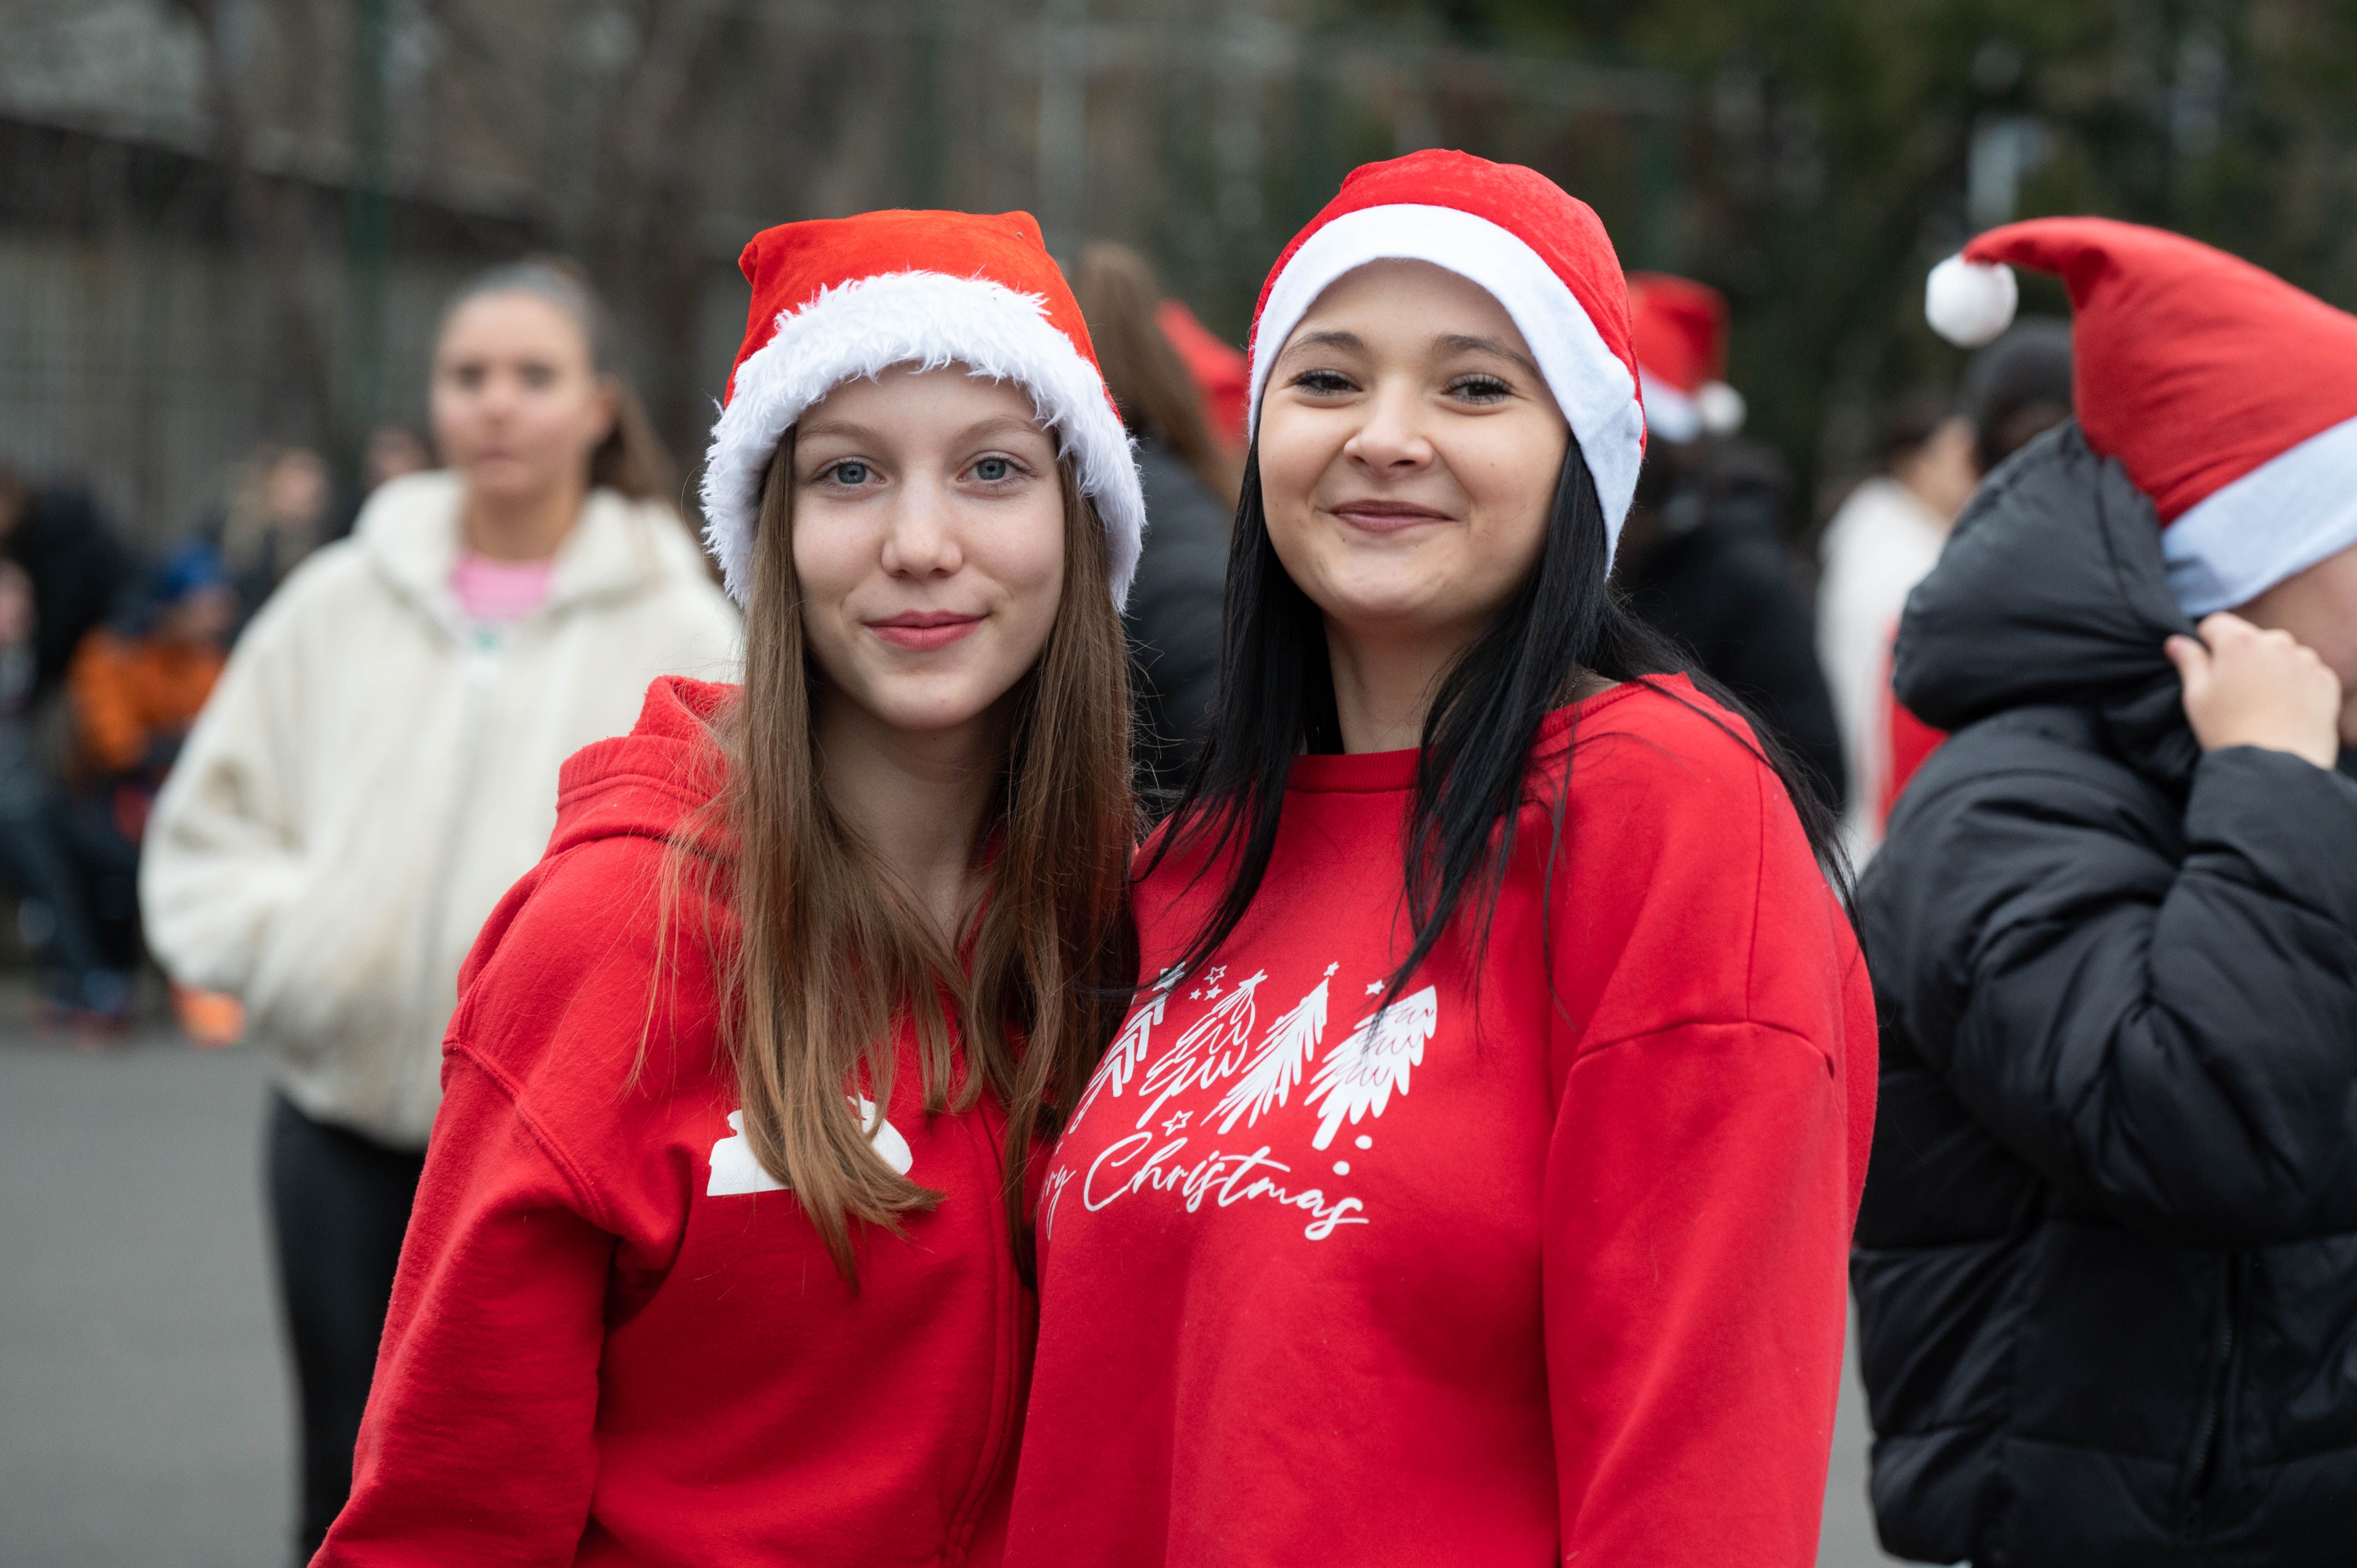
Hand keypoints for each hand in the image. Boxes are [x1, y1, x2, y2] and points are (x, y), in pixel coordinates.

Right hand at [2164, 612, 2342, 768]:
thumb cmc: (2228, 731)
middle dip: (2243, 657)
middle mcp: (2277, 642)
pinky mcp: (2326, 681)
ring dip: (2272, 669)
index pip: (2216, 623)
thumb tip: (2176, 642)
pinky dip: (2296, 685)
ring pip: (2282, 655)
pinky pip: (2307, 673)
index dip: (2207, 642)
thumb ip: (2189, 662)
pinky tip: (2285, 710)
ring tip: (2263, 703)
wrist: (2276, 768)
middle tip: (2235, 691)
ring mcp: (2306, 661)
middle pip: (2252, 639)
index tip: (2208, 665)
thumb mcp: (2196, 697)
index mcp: (2239, 642)